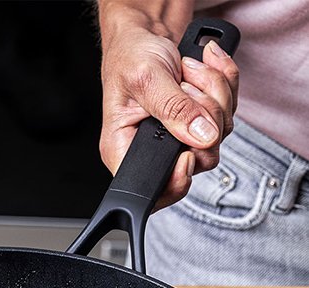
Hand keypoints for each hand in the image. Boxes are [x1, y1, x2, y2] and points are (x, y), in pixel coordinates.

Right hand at [99, 27, 238, 208]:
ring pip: (219, 135)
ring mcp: (180, 138)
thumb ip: (173, 109)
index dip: (180, 177)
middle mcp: (152, 151)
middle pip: (200, 160)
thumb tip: (201, 136)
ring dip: (214, 94)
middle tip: (186, 88)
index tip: (190, 151)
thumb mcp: (146, 78)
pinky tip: (203, 68)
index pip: (156, 190)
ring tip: (189, 71)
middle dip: (204, 117)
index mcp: (124, 151)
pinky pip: (227, 114)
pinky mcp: (198, 123)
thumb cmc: (130, 54)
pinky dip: (223, 84)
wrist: (144, 32)